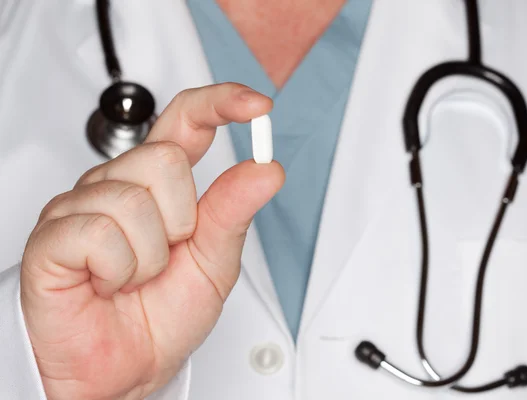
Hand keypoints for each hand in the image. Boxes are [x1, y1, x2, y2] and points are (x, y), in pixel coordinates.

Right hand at [20, 83, 284, 399]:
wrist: (124, 370)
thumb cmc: (162, 316)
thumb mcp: (215, 262)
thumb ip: (234, 211)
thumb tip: (266, 170)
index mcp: (160, 185)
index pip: (186, 119)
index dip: (221, 103)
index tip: (258, 106)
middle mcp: (119, 184)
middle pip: (166, 159)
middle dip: (181, 221)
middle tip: (164, 255)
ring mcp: (81, 206)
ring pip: (135, 200)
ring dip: (149, 256)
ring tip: (132, 276)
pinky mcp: (53, 236)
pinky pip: (101, 234)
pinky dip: (118, 271)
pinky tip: (105, 282)